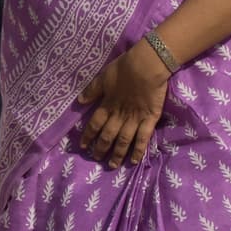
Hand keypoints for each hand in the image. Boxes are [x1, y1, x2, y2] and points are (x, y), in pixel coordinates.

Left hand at [77, 41, 170, 166]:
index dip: (88, 136)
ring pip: (123, 141)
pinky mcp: (150, 119)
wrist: (147, 65)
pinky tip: (133, 161)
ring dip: (117, 154)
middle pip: (108, 136)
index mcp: (107, 105)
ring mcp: (135, 119)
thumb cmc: (124, 68)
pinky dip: (138, 151)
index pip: (94, 124)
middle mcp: (119, 115)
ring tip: (112, 165)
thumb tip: (80, 101)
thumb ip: (93, 90)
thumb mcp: (104, 77)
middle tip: (96, 158)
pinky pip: (143, 138)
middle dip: (101, 148)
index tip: (83, 146)